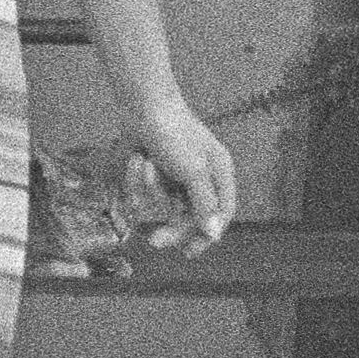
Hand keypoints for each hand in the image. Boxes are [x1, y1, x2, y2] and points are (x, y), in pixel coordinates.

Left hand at [114, 93, 240, 252]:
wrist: (142, 104)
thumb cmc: (173, 133)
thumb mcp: (193, 171)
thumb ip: (204, 204)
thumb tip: (215, 233)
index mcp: (219, 173)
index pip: (221, 213)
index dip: (207, 235)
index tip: (189, 253)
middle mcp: (201, 174)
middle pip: (190, 214)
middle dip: (169, 224)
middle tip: (153, 241)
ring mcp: (176, 171)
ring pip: (163, 201)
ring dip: (149, 186)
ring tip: (144, 163)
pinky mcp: (155, 168)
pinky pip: (146, 188)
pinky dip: (138, 177)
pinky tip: (137, 158)